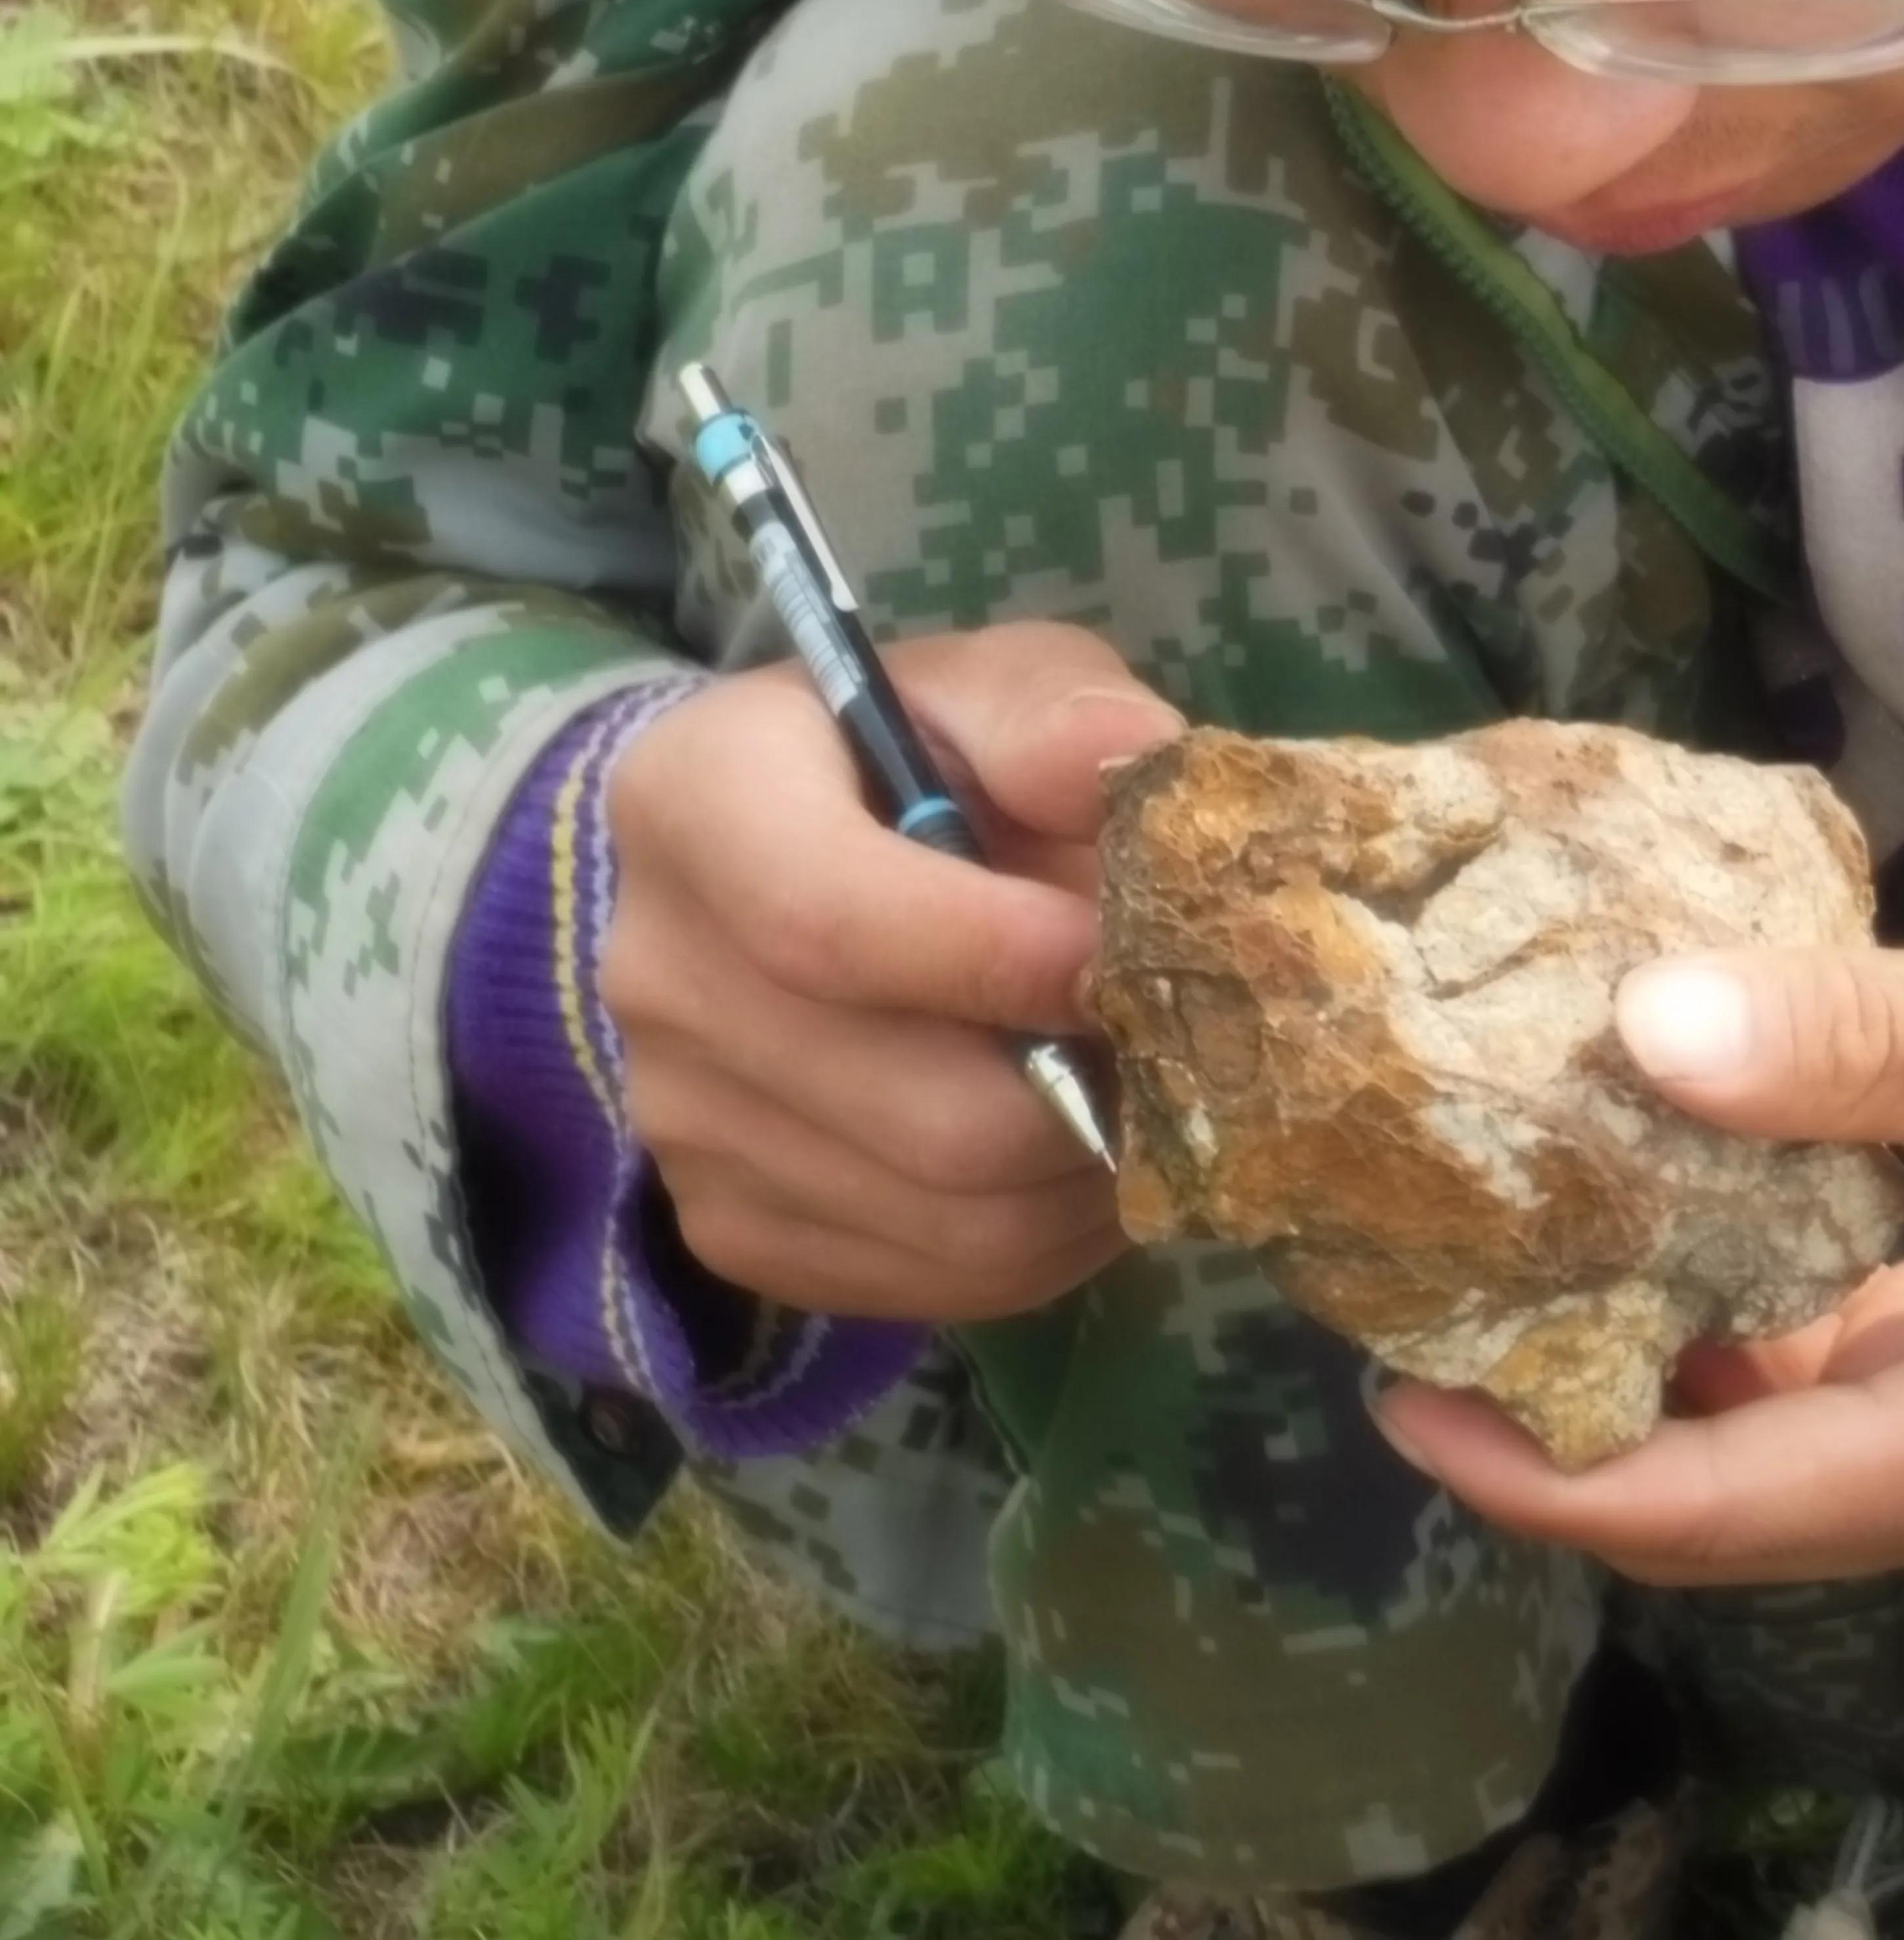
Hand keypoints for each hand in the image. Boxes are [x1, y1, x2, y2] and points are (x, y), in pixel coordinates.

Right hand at [602, 623, 1180, 1321]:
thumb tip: (1130, 761)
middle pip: (921, 1107)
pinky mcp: (730, 1228)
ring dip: (1088, 1174)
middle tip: (1175, 1042)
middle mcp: (660, 975)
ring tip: (1140, 1094)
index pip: (830, 923)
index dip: (1000, 960)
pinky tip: (1073, 1159)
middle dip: (1088, 1088)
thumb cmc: (915, 762)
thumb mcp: (990, 689)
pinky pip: (930, 1282)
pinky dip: (1043, 1241)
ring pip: (950, 1216)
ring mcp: (684, 1121)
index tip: (1118, 958)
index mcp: (696, 801)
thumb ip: (1056, 714)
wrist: (793, 861)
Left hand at [1374, 894, 1903, 1584]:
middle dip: (1572, 1430)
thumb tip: (1637, 1032)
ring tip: (1503, 1267)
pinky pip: (1846, 1372)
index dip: (1544, 1473)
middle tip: (1415, 1317)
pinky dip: (1746, 1316)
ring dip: (1652, 1369)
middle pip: (1735, 1499)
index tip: (1398, 1391)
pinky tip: (1667, 1217)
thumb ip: (1851, 1045)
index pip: (1718, 1510)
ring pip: (1786, 1436)